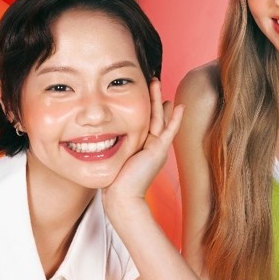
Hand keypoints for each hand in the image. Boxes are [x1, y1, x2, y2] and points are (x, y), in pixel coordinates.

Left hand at [103, 79, 182, 212]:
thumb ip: (115, 148)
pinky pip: (168, 130)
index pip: (146, 122)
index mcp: (143, 147)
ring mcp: (157, 148)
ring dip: (159, 101)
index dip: (146, 107)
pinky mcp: (158, 150)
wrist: (122, 197)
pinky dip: (174, 119)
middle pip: (155, 116)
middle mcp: (153, 146)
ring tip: (157, 84)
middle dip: (154, 99)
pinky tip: (178, 106)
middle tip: (154, 82)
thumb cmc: (115, 183)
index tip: (145, 93)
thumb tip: (99, 139)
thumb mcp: (115, 158)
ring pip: (160, 119)